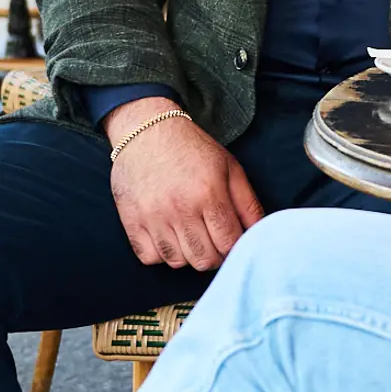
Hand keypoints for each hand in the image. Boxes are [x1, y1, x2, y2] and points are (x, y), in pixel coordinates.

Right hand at [103, 101, 263, 270]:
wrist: (146, 129)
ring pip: (177, 262)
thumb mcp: (229, 168)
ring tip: (189, 236)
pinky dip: (160, 253)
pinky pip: (149, 257)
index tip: (230, 242)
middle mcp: (180, 208)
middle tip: (211, 241)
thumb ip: (248, 204)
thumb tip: (259, 234)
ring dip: (187, 255)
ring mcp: (153, 216)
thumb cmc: (191, 149)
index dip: (234, 248)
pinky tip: (167, 236)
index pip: (229, 244)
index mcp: (209, 194)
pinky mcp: (131, 219)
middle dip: (213, 256)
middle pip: (204, 260)